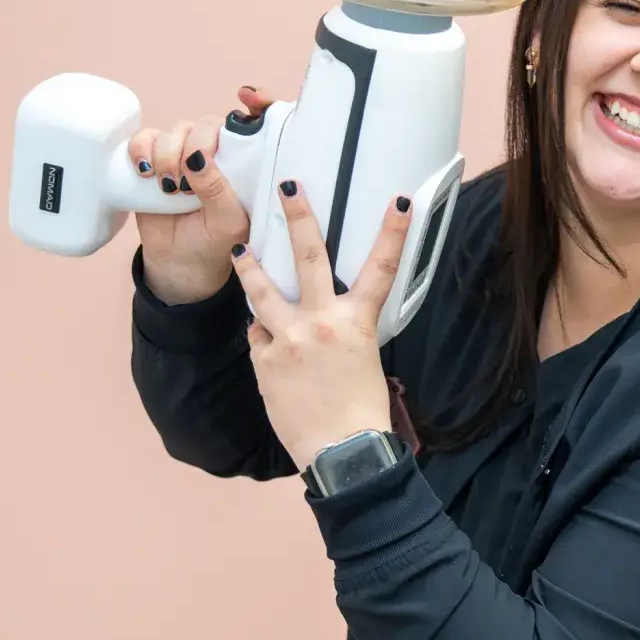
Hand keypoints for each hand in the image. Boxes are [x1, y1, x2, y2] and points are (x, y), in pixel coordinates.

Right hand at [131, 85, 274, 304]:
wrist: (180, 262)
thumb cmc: (216, 242)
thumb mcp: (227, 222)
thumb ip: (218, 190)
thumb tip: (198, 157)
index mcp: (248, 163)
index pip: (256, 123)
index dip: (257, 102)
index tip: (247, 97)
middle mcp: (218, 152)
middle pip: (209, 123)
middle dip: (196, 144)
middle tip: (187, 180)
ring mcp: (185, 153)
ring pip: (176, 129)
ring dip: (168, 152)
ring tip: (169, 187)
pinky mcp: (154, 159)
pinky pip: (145, 137)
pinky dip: (141, 149)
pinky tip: (145, 172)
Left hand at [231, 178, 411, 469]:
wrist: (342, 451)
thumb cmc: (362, 410)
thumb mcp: (365, 359)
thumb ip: (343, 330)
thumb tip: (321, 317)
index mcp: (357, 322)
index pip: (381, 268)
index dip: (393, 232)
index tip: (400, 201)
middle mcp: (321, 323)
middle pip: (309, 259)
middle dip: (300, 218)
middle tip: (289, 187)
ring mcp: (288, 339)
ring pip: (262, 291)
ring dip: (250, 266)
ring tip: (240, 248)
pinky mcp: (264, 361)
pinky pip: (257, 337)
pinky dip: (263, 338)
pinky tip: (270, 349)